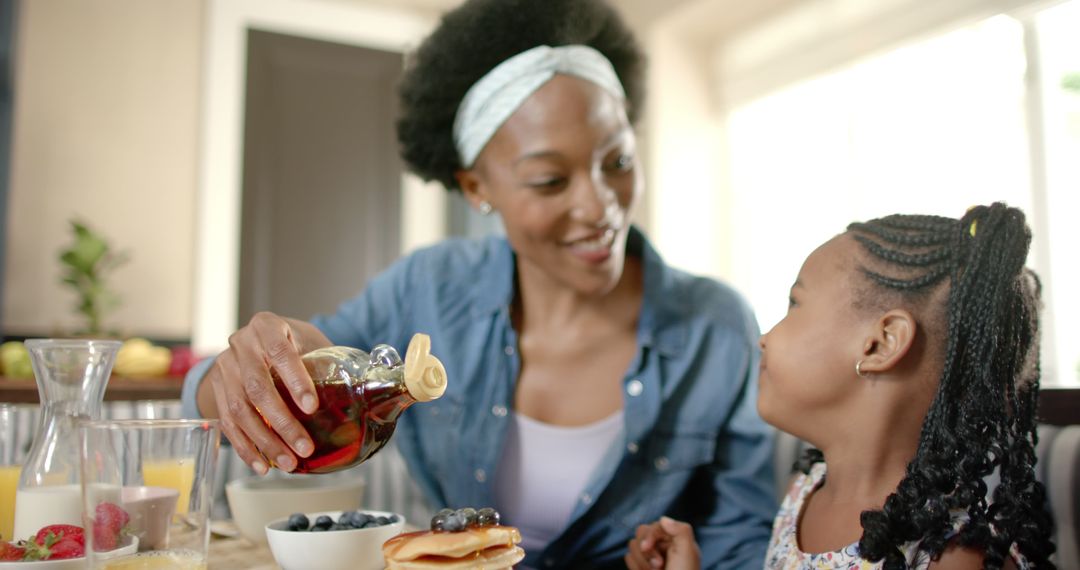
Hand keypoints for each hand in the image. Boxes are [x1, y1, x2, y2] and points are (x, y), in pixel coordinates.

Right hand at [197, 312, 330, 473]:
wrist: (257, 341)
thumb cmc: (293, 343)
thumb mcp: (311, 342)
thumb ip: (329, 362)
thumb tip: (366, 390)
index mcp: (267, 326)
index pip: (279, 353)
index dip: (295, 381)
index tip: (312, 407)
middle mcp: (240, 345)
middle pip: (256, 387)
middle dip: (282, 422)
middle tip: (305, 447)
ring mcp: (224, 369)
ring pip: (239, 410)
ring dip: (265, 442)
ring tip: (289, 463)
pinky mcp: (217, 391)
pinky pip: (228, 424)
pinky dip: (246, 448)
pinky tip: (263, 465)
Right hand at [625, 517, 700, 569]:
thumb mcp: (688, 552)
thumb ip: (681, 530)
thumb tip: (663, 519)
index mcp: (676, 540)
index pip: (656, 525)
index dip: (650, 535)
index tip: (648, 548)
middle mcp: (663, 546)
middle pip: (641, 532)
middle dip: (645, 550)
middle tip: (658, 566)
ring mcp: (650, 556)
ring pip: (632, 545)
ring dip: (641, 561)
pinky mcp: (640, 566)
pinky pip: (628, 557)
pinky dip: (635, 567)